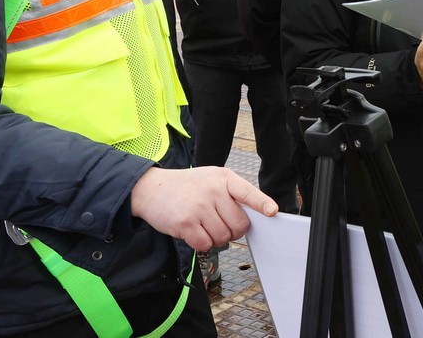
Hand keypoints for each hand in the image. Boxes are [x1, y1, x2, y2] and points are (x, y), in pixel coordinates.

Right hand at [130, 166, 277, 251]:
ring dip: (216, 239)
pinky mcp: (185, 222)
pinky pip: (205, 244)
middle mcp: (213, 190)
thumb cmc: (186, 187)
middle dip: (232, 231)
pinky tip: (194, 233)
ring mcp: (199, 206)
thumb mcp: (211, 179)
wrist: (150, 189)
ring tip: (204, 227)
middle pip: (238, 224)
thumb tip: (252, 216)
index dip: (261, 203)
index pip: (248, 192)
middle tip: (220, 225)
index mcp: (224, 178)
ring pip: (223, 237)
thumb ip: (231, 193)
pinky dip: (202, 244)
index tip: (272, 211)